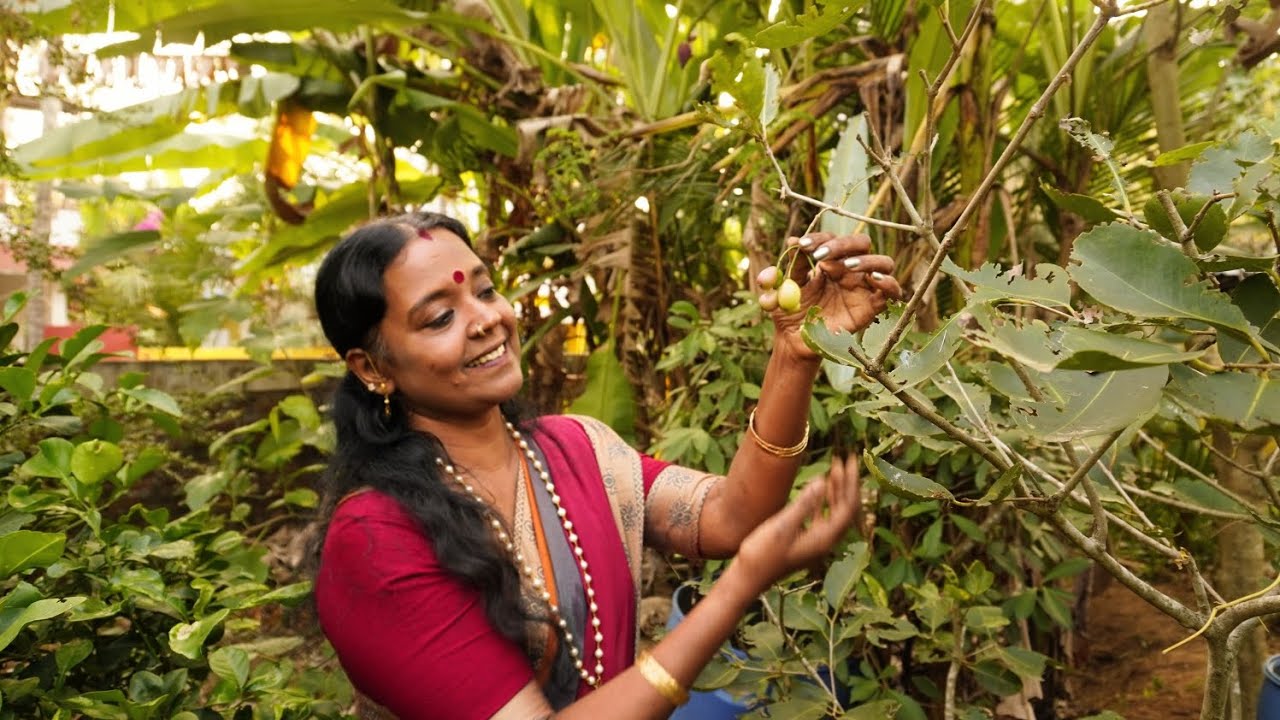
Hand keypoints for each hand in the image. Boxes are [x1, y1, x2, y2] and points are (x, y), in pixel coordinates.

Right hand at [734, 455, 862, 592]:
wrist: (747, 578)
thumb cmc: (761, 554)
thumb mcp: (782, 526)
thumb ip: (804, 504)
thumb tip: (823, 480)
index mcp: (824, 539)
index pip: (847, 505)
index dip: (851, 481)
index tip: (849, 460)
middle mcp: (825, 541)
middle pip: (845, 508)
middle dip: (847, 483)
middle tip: (845, 459)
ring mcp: (816, 542)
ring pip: (835, 512)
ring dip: (836, 490)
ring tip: (835, 469)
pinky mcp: (805, 542)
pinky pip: (823, 517)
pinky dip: (823, 501)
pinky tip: (818, 489)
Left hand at [758, 232, 901, 361]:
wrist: (795, 342)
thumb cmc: (789, 313)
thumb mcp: (781, 289)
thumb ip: (785, 268)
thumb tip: (791, 243)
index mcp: (829, 261)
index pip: (832, 239)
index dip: (819, 238)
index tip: (802, 245)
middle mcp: (849, 271)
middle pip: (861, 243)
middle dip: (843, 244)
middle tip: (820, 257)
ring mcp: (863, 287)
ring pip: (884, 262)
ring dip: (868, 260)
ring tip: (847, 266)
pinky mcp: (872, 307)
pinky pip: (892, 292)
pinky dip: (888, 282)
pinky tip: (874, 279)